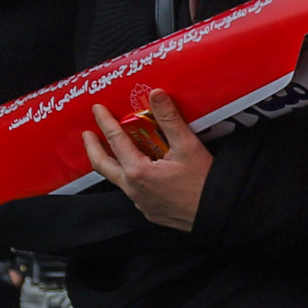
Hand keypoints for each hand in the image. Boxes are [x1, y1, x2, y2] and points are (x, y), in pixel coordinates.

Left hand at [81, 91, 210, 231]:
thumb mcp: (188, 146)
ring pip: (118, 180)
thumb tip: (156, 94)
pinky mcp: (150, 211)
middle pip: (102, 165)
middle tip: (88, 135)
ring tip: (112, 152)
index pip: (115, 139)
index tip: (97, 110)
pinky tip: (139, 173)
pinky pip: (133, 193)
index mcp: (138, 171)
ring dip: (111, 163)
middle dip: (92, 148)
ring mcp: (140, 202)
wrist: (219, 213)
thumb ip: (169, 119)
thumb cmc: (204, 183)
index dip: (104, 122)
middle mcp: (133, 188)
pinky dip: (130, 178)